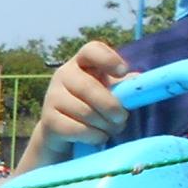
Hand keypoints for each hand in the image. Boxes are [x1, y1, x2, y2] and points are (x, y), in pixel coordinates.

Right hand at [22, 41, 130, 170]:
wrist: (61, 130)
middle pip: (89, 87)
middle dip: (110, 106)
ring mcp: (52, 97)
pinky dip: (93, 136)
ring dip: (104, 124)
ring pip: (84, 111)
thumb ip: (123, 86)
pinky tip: (100, 137)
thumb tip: (139, 80)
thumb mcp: (108, 91)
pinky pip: (76, 129)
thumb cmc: (92, 106)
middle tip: (123, 117)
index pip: (92, 50)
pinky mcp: (48, 120)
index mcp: (81, 63)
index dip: (108, 59)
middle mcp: (63, 75)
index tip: (122, 72)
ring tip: (112, 129)